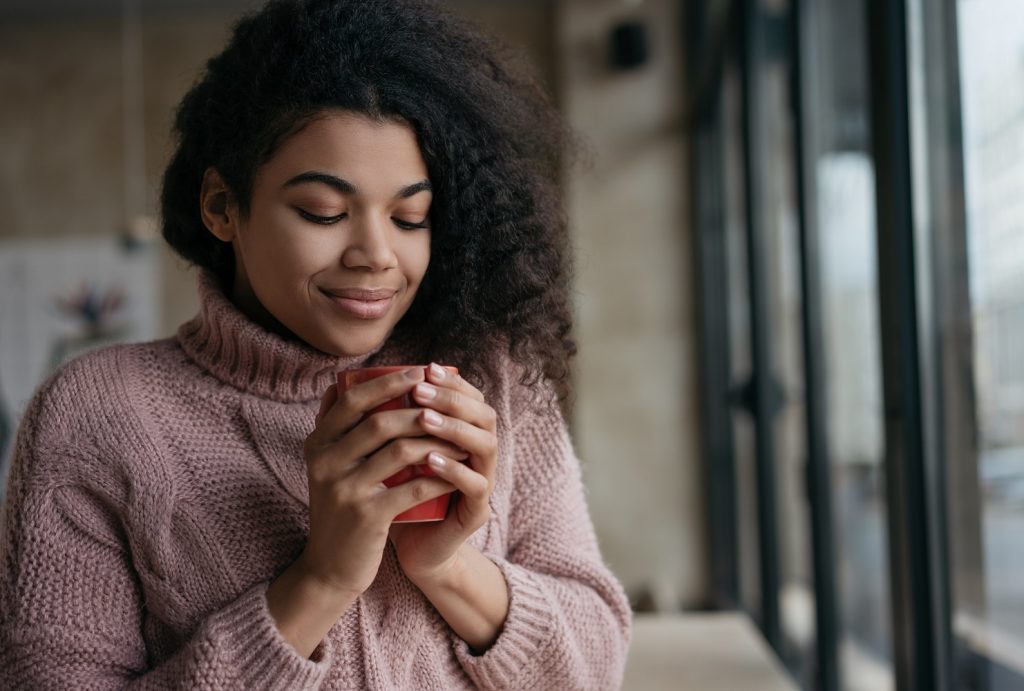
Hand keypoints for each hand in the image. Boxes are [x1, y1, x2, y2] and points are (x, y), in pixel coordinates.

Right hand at [296, 366, 466, 597]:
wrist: (328, 568)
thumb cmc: (338, 509)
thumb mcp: (325, 467)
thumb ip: (333, 428)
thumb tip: (340, 381)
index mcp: (317, 445)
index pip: (352, 400)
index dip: (388, 382)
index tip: (420, 371)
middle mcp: (326, 463)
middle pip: (380, 422)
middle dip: (420, 407)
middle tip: (448, 402)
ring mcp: (346, 490)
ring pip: (401, 451)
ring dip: (437, 440)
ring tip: (460, 436)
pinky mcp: (367, 517)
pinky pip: (413, 487)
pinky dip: (439, 476)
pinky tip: (457, 470)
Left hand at [389, 363, 498, 585]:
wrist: (410, 549)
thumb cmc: (396, 497)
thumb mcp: (384, 457)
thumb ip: (373, 424)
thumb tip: (336, 388)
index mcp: (462, 436)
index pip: (468, 396)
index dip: (451, 381)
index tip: (425, 368)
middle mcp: (478, 455)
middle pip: (483, 414)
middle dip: (451, 399)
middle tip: (421, 391)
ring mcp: (482, 482)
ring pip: (484, 445)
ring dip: (454, 429)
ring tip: (424, 419)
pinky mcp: (476, 512)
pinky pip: (474, 485)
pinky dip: (453, 470)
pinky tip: (430, 461)